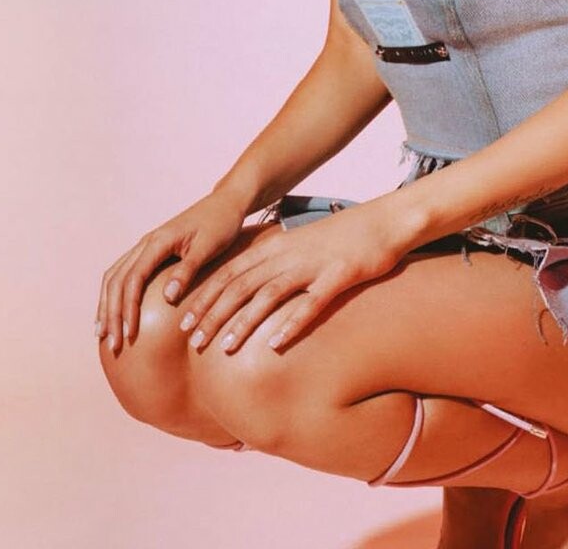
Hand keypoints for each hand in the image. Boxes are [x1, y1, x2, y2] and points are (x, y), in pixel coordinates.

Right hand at [96, 190, 245, 352]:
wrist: (225, 203)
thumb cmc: (221, 224)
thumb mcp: (208, 247)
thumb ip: (187, 270)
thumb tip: (168, 297)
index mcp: (158, 242)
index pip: (134, 279)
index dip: (128, 308)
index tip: (129, 334)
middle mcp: (145, 242)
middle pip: (117, 280)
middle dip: (111, 314)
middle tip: (112, 345)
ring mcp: (146, 245)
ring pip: (115, 276)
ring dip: (107, 306)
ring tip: (103, 334)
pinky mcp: (151, 250)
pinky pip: (124, 273)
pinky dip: (115, 294)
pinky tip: (115, 313)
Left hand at [177, 200, 406, 354]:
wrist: (384, 221)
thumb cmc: (341, 239)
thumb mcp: (302, 247)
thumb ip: (277, 265)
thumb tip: (254, 290)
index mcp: (276, 247)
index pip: (231, 273)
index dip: (206, 297)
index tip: (184, 322)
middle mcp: (288, 254)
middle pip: (242, 285)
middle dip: (214, 313)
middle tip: (192, 341)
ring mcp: (313, 265)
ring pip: (269, 294)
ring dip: (244, 322)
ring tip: (224, 348)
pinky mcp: (339, 276)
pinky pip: (312, 302)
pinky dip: (291, 323)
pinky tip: (275, 344)